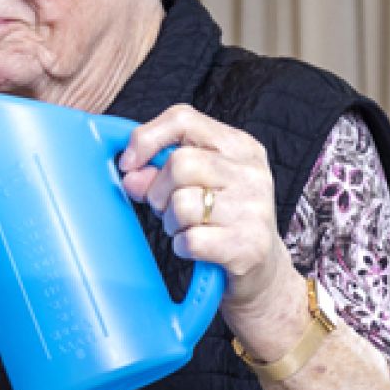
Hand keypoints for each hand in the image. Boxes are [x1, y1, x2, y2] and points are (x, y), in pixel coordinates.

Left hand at [116, 103, 302, 339]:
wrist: (261, 271)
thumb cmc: (220, 221)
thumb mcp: (194, 186)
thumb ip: (159, 172)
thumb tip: (130, 174)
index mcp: (239, 146)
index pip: (183, 118)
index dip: (145, 139)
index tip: (128, 164)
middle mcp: (251, 171)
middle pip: (179, 163)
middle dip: (158, 191)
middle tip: (165, 208)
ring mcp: (255, 207)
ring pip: (182, 203)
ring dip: (171, 222)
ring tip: (185, 228)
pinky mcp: (250, 244)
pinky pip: (191, 240)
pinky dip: (182, 246)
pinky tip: (195, 248)